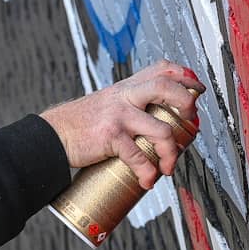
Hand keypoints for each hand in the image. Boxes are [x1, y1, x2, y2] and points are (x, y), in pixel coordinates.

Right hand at [40, 61, 206, 188]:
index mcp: (127, 86)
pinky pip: (138, 157)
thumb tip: (157, 121)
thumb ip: (129, 105)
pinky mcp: (111, 136)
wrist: (51, 136)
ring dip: (171, 153)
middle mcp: (125, 95)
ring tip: (168, 167)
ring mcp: (119, 115)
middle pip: (166, 87)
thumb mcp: (108, 103)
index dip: (184, 75)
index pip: (161, 68)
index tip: (197, 88)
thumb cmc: (81, 124)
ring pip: (160, 130)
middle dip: (187, 103)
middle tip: (191, 122)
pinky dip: (148, 172)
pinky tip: (148, 181)